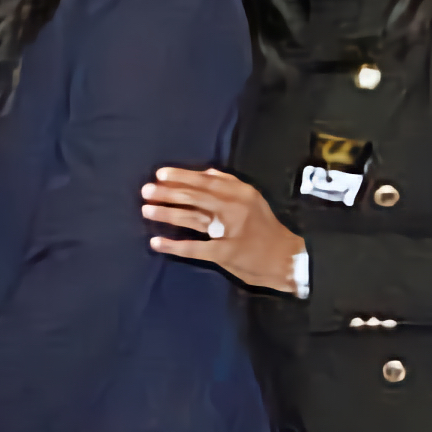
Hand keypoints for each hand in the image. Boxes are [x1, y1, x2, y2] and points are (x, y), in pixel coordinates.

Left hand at [141, 166, 303, 292]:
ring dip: (167, 214)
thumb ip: (229, 184)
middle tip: (146, 190)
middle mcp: (235, 208)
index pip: (207, 181)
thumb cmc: (264, 228)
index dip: (182, 177)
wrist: (285, 259)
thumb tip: (206, 172)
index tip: (161, 174)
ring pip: (192, 219)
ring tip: (146, 210)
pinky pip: (194, 248)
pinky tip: (156, 243)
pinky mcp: (224, 253)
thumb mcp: (252, 200)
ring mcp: (229, 231)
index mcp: (241, 193)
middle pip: (196, 198)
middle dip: (169, 193)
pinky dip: (174, 245)